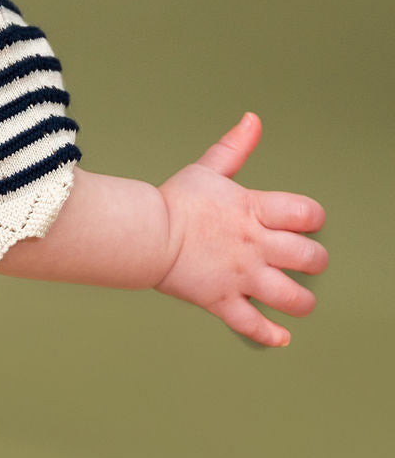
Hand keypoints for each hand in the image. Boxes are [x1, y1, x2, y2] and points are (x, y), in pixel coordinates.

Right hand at [154, 112, 327, 346]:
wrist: (143, 233)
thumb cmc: (174, 201)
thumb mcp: (208, 169)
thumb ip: (235, 148)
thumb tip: (252, 120)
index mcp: (253, 210)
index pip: (307, 214)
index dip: (314, 219)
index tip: (307, 222)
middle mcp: (254, 245)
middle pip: (309, 258)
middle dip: (315, 261)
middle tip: (306, 261)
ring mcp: (240, 276)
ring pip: (291, 297)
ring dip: (302, 301)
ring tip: (299, 299)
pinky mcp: (221, 301)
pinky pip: (252, 325)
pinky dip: (269, 335)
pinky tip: (281, 336)